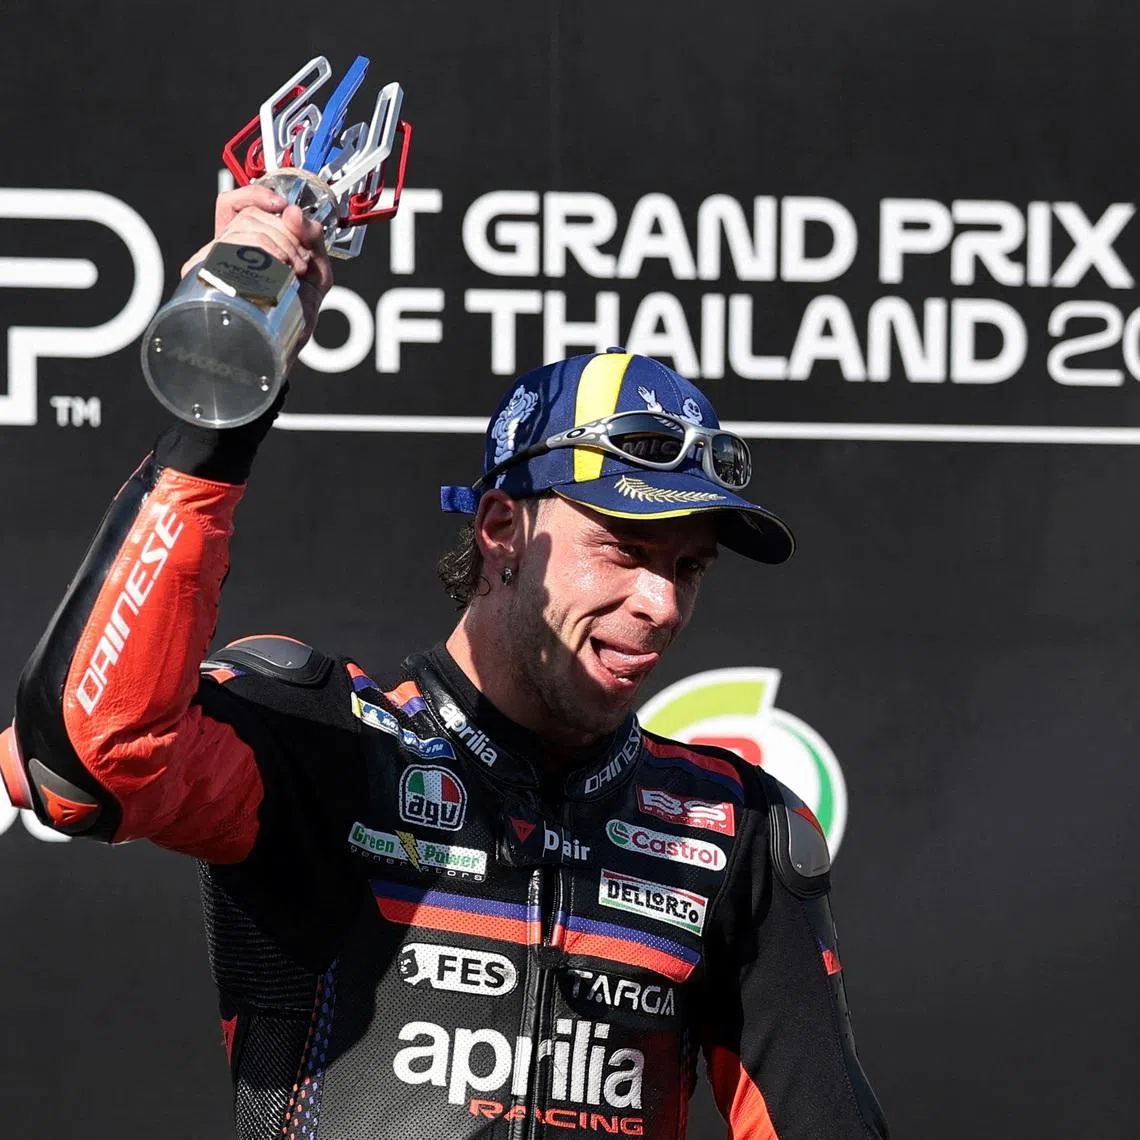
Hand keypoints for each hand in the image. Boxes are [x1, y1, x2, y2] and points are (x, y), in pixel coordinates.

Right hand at [181, 184, 333, 346]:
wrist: (282, 356)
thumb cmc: (294, 318)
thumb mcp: (317, 272)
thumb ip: (313, 239)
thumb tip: (293, 211)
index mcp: (244, 246)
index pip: (233, 204)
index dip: (255, 195)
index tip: (281, 206)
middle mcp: (223, 251)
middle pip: (247, 215)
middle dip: (285, 232)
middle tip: (301, 264)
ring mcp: (210, 264)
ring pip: (241, 228)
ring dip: (279, 244)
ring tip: (294, 274)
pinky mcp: (202, 277)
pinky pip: (227, 247)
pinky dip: (261, 251)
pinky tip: (276, 272)